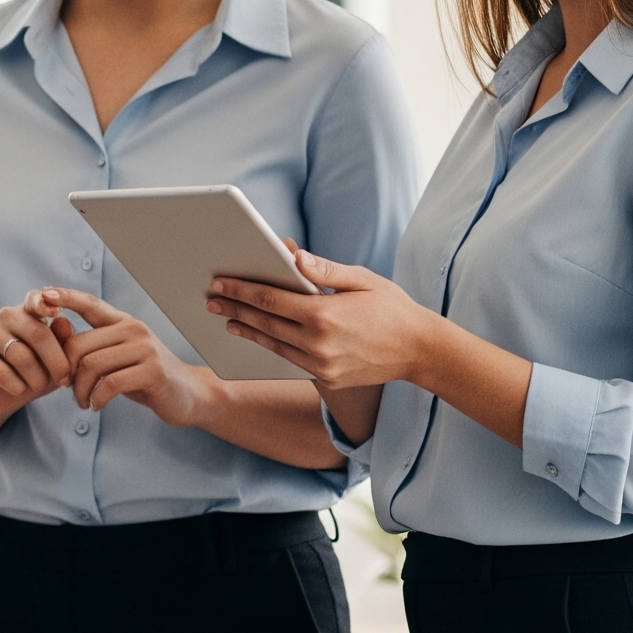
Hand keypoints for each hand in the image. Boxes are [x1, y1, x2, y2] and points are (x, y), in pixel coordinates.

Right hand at [0, 300, 76, 414]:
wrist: (4, 394)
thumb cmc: (37, 372)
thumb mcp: (57, 360)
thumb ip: (63, 341)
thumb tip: (64, 322)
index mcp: (28, 311)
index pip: (35, 300)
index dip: (44, 303)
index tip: (56, 311)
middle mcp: (7, 316)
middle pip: (38, 335)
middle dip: (57, 362)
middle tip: (64, 380)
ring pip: (21, 356)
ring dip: (37, 378)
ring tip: (39, 386)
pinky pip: (1, 371)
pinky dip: (16, 386)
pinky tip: (19, 389)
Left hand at [35, 288, 221, 424]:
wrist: (188, 396)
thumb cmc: (145, 377)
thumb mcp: (118, 358)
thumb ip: (93, 348)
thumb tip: (55, 342)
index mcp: (123, 322)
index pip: (90, 303)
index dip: (65, 297)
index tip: (42, 294)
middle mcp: (133, 329)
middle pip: (79, 344)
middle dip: (65, 371)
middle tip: (66, 389)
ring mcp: (145, 348)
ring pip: (91, 365)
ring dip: (79, 390)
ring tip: (82, 402)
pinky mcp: (152, 371)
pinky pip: (109, 384)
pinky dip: (96, 398)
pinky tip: (96, 406)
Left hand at [207, 248, 429, 391]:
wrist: (421, 351)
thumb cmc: (392, 307)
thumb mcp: (361, 279)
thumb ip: (323, 269)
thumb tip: (290, 254)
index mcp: (324, 314)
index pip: (270, 300)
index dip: (240, 290)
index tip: (219, 282)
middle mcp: (318, 343)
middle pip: (264, 323)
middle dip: (234, 309)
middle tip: (210, 299)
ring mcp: (322, 365)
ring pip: (273, 345)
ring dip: (246, 331)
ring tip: (226, 319)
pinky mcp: (327, 379)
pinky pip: (291, 360)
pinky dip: (271, 346)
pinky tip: (258, 337)